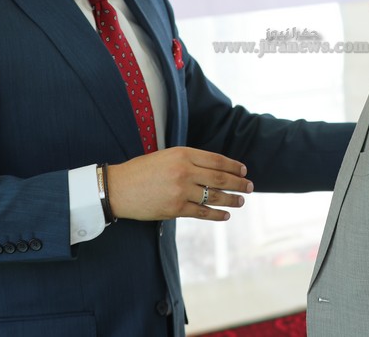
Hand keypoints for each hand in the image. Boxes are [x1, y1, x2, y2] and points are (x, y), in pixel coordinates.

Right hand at [105, 147, 253, 221]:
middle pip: (219, 177)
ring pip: (214, 196)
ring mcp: (180, 190)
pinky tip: (225, 214)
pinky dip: (216, 214)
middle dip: (238, 183)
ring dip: (231, 199)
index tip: (243, 170)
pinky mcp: (175, 208)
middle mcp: (184, 170)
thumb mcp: (165, 156)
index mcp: (182, 153)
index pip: (215, 159)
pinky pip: (202, 212)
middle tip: (250, 187)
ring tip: (241, 201)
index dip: (233, 166)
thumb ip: (187, 160)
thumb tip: (212, 169)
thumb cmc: (141, 171)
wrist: (118, 188)